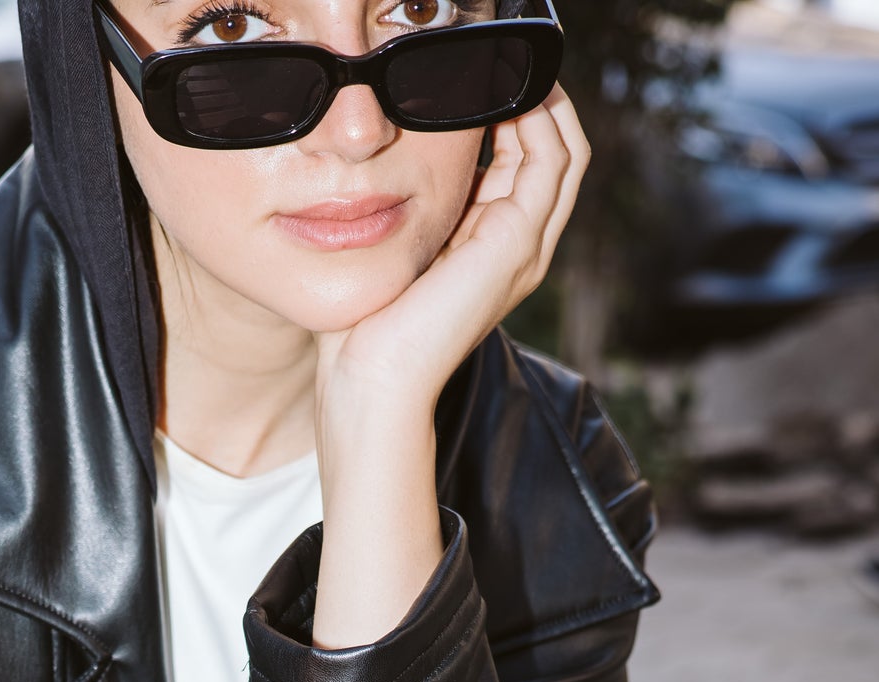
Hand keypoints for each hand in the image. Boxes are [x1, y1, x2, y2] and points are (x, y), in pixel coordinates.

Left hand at [317, 89, 590, 416]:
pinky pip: (550, 159)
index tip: (481, 74)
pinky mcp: (517, 242)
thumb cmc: (367, 327)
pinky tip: (500, 90)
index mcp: (493, 246)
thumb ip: (410, 208)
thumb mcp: (394, 249)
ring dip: (542, 98)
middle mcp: (521, 246)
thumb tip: (385, 154)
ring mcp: (527, 245)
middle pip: (557, 150)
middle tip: (504, 54)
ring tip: (506, 61)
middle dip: (539, 96)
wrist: (373, 378)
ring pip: (564, 148)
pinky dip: (536, 117)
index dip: (514, 113)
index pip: (526, 162)